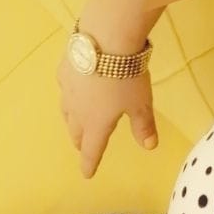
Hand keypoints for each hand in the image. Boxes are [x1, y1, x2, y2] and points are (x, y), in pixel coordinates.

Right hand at [56, 52, 157, 178]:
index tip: (87, 174)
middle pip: (76, 131)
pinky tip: (73, 89)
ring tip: (74, 122)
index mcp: (96, 123)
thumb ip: (143, 125)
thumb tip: (150, 146)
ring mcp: (68, 89)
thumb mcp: (141, 103)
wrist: (105, 39)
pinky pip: (65, 88)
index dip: (90, 163)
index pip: (92, 149)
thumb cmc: (127, 76)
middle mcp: (77, 110)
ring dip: (71, 121)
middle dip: (80, 141)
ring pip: (66, 111)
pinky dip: (69, 94)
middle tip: (81, 146)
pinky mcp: (64, 69)